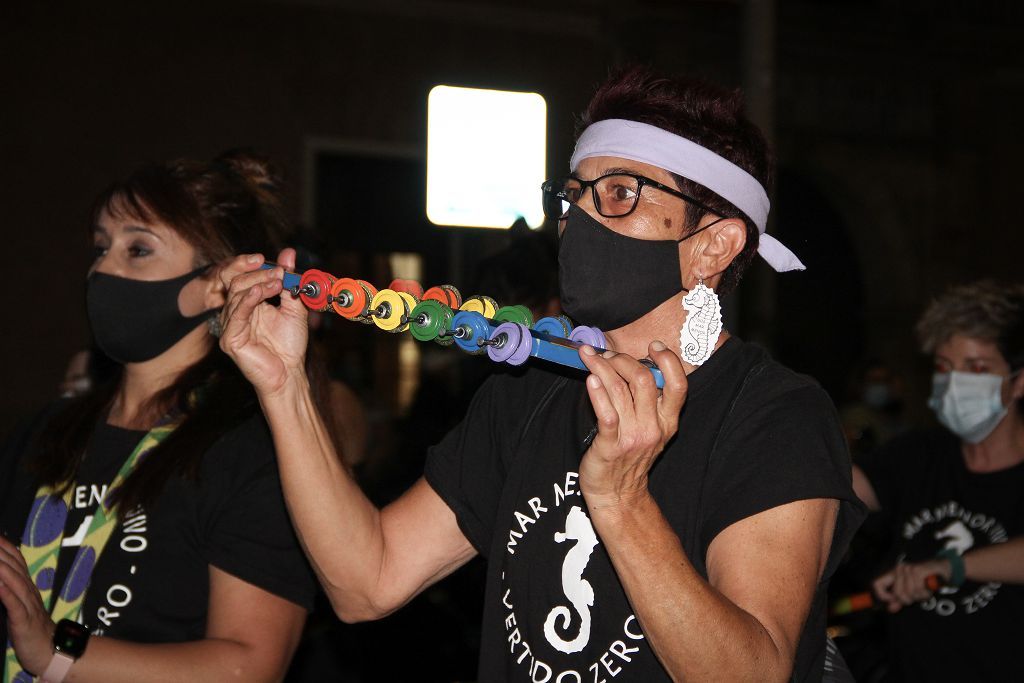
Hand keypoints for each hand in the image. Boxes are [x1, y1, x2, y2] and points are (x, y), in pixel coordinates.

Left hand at [0, 536, 55, 674]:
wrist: (51, 651)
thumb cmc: (32, 630)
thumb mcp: (21, 607)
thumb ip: (12, 591)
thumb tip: (2, 578)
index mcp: (27, 587)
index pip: (17, 560)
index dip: (5, 546)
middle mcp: (29, 592)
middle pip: (14, 566)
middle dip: (0, 551)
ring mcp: (28, 606)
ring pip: (14, 582)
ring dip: (1, 568)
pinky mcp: (24, 622)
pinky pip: (14, 604)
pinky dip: (6, 592)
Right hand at [218, 248, 309, 397]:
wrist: (289, 374)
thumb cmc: (289, 345)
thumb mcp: (293, 308)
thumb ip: (289, 282)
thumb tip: (289, 253)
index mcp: (248, 305)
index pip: (243, 277)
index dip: (254, 266)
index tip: (273, 261)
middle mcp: (236, 314)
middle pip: (238, 283)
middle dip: (259, 274)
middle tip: (279, 272)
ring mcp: (231, 326)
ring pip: (237, 295)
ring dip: (259, 284)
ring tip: (277, 282)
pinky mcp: (230, 340)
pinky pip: (236, 315)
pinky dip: (248, 300)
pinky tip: (260, 292)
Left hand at [577, 341, 687, 511]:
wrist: (617, 493)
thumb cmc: (630, 456)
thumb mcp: (651, 430)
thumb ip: (650, 402)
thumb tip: (635, 366)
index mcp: (668, 422)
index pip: (678, 385)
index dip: (668, 360)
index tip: (654, 346)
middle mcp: (654, 428)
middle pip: (644, 379)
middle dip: (623, 360)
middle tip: (608, 355)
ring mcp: (632, 436)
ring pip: (619, 389)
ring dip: (602, 367)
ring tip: (591, 358)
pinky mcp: (610, 445)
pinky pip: (605, 412)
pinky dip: (596, 392)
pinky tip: (590, 379)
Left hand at [872, 558, 949, 612]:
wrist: (944, 568)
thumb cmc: (926, 580)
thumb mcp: (911, 591)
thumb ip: (899, 599)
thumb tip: (890, 608)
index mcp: (893, 573)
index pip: (877, 584)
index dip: (883, 596)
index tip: (893, 601)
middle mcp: (899, 569)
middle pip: (897, 593)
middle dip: (909, 599)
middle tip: (918, 595)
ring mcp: (908, 568)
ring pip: (909, 592)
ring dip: (919, 595)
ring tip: (924, 590)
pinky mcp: (917, 570)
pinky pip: (917, 589)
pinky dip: (924, 592)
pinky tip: (928, 587)